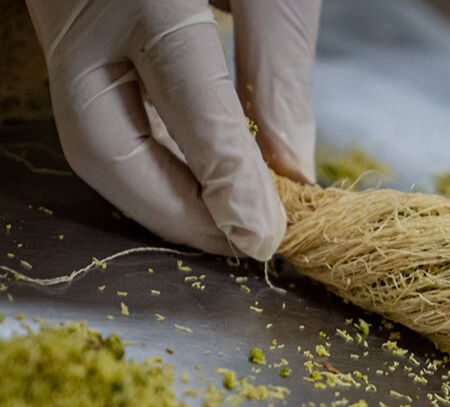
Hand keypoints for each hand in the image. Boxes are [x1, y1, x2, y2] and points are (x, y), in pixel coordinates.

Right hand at [24, 0, 319, 259]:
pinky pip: (95, 110)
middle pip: (104, 142)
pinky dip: (148, 155)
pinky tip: (198, 179)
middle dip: (172, 212)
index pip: (187, 104)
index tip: (265, 237)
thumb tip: (292, 168)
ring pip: (89, 135)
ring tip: (226, 223)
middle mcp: (83, 7)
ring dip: (156, 194)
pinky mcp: (63, 24)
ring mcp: (61, 16)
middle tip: (238, 244)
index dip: (226, 185)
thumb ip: (277, 64)